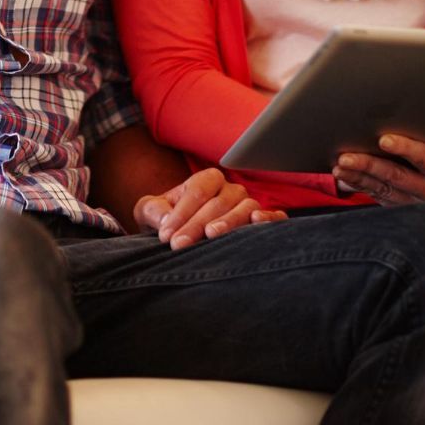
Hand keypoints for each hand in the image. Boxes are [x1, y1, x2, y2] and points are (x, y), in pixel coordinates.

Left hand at [133, 167, 286, 250]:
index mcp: (208, 179)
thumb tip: (165, 219)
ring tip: (211, 235)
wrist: (184, 235)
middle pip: (217, 204)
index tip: (166, 236)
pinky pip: (274, 217)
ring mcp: (250, 205)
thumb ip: (153, 210)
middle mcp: (232, 190)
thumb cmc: (168, 221)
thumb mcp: (151, 212)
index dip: (180, 213)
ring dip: (227, 223)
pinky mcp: (265, 222)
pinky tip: (257, 222)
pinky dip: (269, 218)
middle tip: (178, 245)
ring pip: (243, 210)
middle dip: (195, 225)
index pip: (197, 192)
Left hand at [334, 131, 424, 205]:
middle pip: (396, 176)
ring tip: (338, 166)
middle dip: (369, 165)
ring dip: (357, 177)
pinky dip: (358, 185)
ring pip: (382, 189)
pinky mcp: (400, 206)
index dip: (405, 148)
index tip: (383, 139)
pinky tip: (343, 176)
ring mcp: (413, 202)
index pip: (424, 158)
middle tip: (346, 156)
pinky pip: (376, 195)